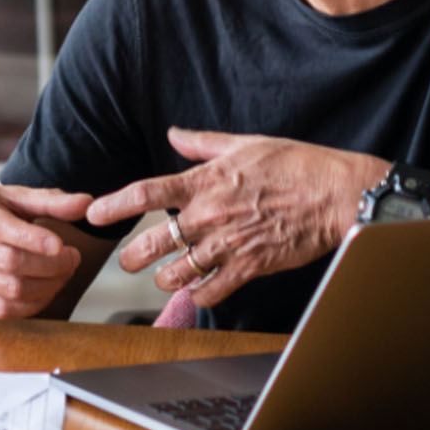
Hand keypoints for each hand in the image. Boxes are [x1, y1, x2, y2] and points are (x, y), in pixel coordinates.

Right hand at [0, 184, 92, 318]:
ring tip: (63, 272)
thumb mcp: (7, 196)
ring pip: (11, 290)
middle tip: (72, 257)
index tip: (62, 245)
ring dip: (48, 286)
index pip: (1, 229)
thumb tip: (86, 203)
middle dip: (51, 264)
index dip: (33, 239)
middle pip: (10, 262)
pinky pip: (5, 309)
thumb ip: (47, 199)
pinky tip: (46, 288)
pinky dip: (34, 303)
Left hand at [86, 127, 384, 306]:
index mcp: (203, 182)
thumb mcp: (243, 143)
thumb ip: (201, 144)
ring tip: (162, 278)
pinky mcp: (250, 266)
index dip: (113, 206)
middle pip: (153, 242)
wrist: (336, 195)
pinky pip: (211, 290)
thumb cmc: (294, 164)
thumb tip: (173, 135)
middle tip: (127, 261)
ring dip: (164, 278)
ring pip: (177, 272)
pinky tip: (196, 291)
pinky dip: (199, 294)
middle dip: (132, 257)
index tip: (93, 215)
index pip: (144, 194)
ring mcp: (228, 244)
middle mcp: (208, 215)